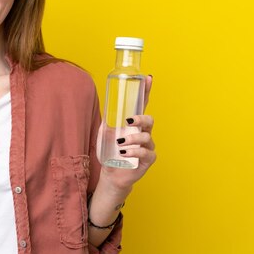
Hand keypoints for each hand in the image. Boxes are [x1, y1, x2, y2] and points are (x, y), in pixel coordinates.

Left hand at [96, 75, 155, 191]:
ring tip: (119, 143)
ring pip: (147, 137)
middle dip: (141, 119)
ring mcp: (147, 147)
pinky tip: (124, 153)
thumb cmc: (110, 153)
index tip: (148, 78)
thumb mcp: (104, 134)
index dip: (146, 92)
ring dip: (132, 139)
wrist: (111, 174)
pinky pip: (145, 153)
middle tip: (129, 121)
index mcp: (134, 125)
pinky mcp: (148, 160)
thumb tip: (106, 110)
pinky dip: (134, 151)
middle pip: (150, 120)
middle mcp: (143, 133)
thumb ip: (107, 122)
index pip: (142, 105)